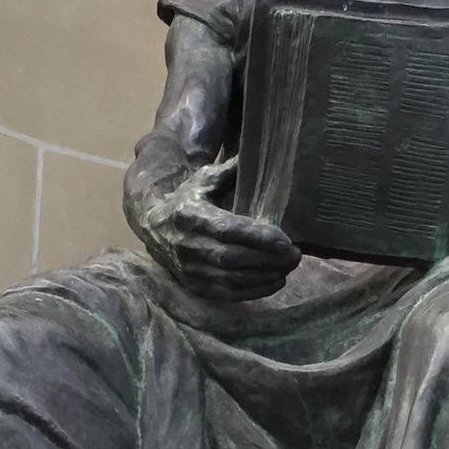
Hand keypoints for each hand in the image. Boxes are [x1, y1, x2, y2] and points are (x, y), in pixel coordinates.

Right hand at [137, 157, 300, 300]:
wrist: (152, 226)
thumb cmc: (187, 199)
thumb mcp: (204, 179)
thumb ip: (231, 171)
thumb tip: (262, 155)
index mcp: (190, 216)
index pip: (228, 230)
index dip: (258, 237)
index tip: (285, 240)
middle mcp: (187, 246)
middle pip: (233, 258)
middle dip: (268, 259)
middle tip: (296, 255)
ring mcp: (190, 269)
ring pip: (232, 279)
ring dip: (265, 276)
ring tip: (289, 267)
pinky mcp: (195, 286)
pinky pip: (228, 294)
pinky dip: (255, 291)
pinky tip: (276, 281)